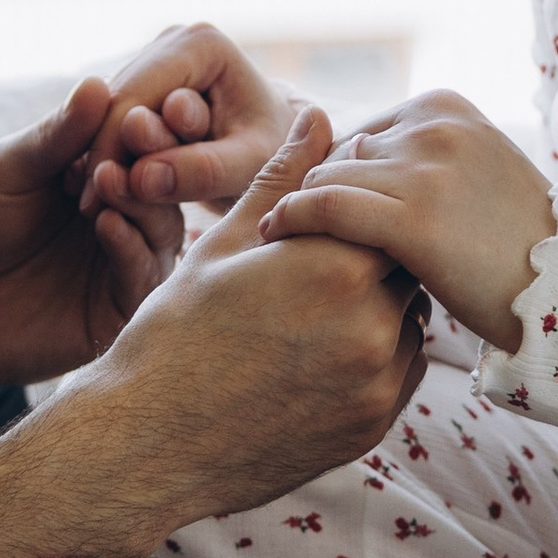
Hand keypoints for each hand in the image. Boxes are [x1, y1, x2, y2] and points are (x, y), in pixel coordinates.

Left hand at [0, 80, 183, 384]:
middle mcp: (127, 218)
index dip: (143, 128)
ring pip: (162, 230)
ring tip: (110, 180)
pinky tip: (107, 223)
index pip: (143, 147)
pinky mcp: (120, 310)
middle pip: (164, 187)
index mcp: (106, 177)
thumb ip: (54, 137)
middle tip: (136, 140)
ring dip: (142, 202)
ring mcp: (127, 264)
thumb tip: (96, 82)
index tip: (135, 110)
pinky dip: (131, 248)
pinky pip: (143, 277)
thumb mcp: (9, 170)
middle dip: (153, 161)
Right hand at [76, 19, 294, 221]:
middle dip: (104, 154)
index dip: (112, 150)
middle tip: (90, 208)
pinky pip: (114, 117)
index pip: (135, 97)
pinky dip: (111, 154)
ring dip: (104, 157)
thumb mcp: (249, 166)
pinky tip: (107, 191)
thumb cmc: (275, 154)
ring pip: (108, 110)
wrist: (282, 144)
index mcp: (201, 43)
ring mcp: (158, 55)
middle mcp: (174, 39)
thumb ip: (204, 170)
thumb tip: (142, 178)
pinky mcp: (148, 77)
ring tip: (97, 206)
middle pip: (116, 100)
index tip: (97, 201)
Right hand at [96, 105, 429, 525]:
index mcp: (335, 267)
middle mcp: (372, 325)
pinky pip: (401, 373)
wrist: (149, 444)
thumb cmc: (175, 334)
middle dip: (373, 256)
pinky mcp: (373, 427)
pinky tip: (319, 354)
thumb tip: (318, 114)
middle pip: (405, 265)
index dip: (359, 210)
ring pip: (409, 319)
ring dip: (380, 306)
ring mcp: (377, 383)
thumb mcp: (223, 246)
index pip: (387, 213)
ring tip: (315, 312)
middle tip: (323, 263)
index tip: (326, 218)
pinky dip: (376, 356)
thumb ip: (281, 180)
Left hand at [260, 91, 557, 356]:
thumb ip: (417, 152)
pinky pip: (323, 206)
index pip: (359, 134)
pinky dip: (289, 217)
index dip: (339, 179)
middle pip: (339, 154)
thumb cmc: (514, 243)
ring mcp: (425, 168)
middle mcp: (434, 125)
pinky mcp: (412, 217)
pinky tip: (272, 233)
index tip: (323, 216)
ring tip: (283, 242)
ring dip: (303, 211)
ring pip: (325, 178)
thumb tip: (347, 149)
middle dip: (323, 194)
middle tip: (299, 236)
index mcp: (446, 105)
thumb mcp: (473, 171)